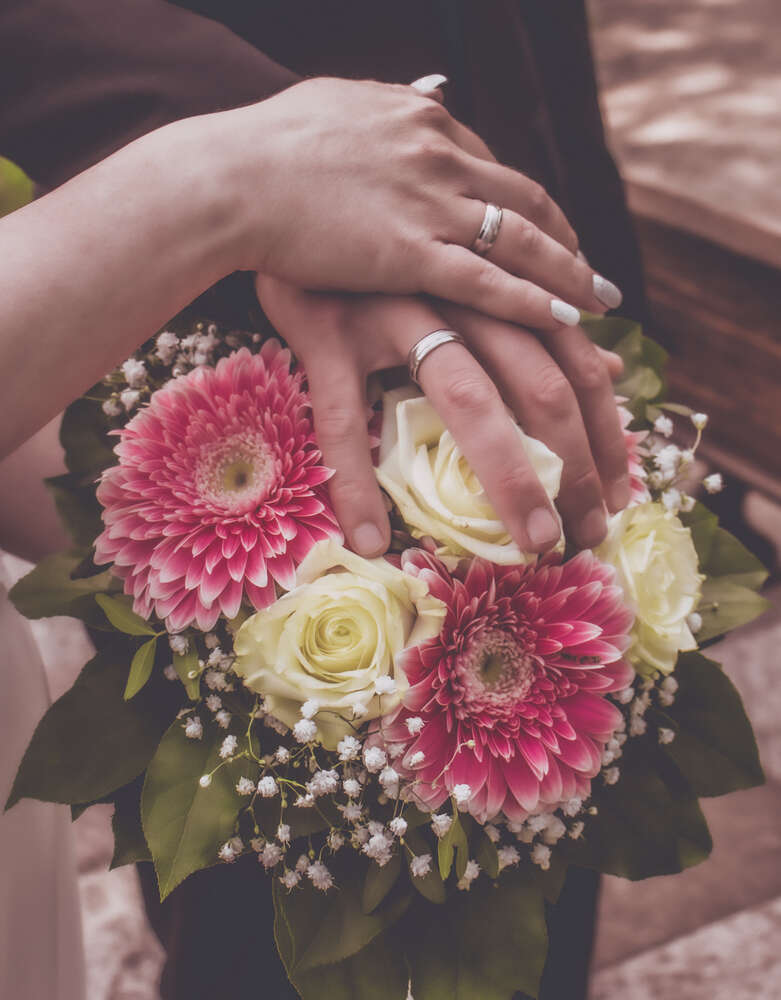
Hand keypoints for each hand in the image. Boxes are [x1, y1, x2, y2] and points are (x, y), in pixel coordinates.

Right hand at [212, 78, 622, 328]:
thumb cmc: (265, 145)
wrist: (229, 177)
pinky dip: (535, 303)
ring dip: (568, 274)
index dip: (524, 205)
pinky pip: (490, 281)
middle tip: (591, 271)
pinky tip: (565, 322)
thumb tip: (421, 90)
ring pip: (523, 241)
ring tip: (597, 302)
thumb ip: (383, 103)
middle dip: (566, 240)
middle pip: (526, 201)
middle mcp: (441, 156)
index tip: (542, 231)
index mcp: (421, 120)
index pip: (491, 166)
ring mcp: (431, 204)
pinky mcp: (412, 253)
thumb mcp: (334, 104)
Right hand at [255, 275, 627, 556]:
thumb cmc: (387, 254)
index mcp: (499, 284)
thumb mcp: (472, 278)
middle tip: (587, 536)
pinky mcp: (330, 330)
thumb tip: (607, 364)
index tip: (616, 496)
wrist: (285, 193)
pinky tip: (371, 540)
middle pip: (542, 386)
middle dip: (576, 468)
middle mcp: (462, 293)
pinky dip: (357, 483)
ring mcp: (396, 310)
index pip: (577, 364)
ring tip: (531, 545)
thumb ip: (542, 323)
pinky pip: (346, 418)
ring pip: (468, 399)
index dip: (606, 433)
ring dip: (509, 479)